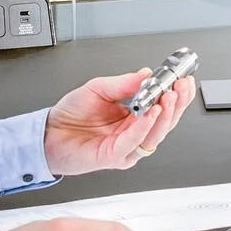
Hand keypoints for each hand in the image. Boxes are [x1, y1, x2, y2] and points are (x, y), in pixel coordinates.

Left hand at [43, 66, 195, 176]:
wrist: (48, 133)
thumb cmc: (70, 115)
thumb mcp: (99, 88)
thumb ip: (123, 83)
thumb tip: (146, 74)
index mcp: (133, 118)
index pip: (163, 107)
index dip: (176, 95)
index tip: (182, 79)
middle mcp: (133, 133)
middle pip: (165, 122)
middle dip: (177, 104)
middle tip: (180, 87)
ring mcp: (126, 147)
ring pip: (155, 134)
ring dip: (165, 115)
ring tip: (169, 97)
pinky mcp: (115, 156)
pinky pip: (135, 142)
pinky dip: (144, 127)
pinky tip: (150, 112)